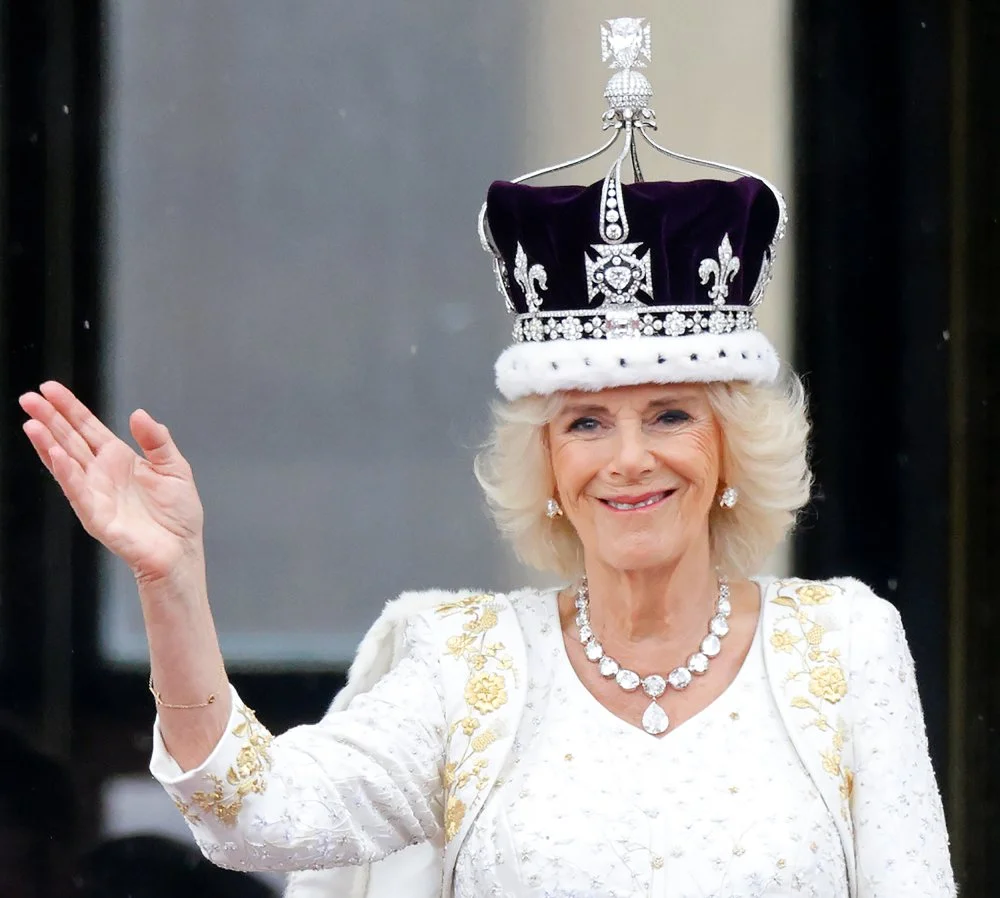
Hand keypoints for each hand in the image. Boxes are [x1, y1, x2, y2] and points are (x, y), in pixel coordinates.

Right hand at [19, 381, 205, 583]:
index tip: (50, 388)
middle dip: (50, 419)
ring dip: (48, 443)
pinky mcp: (96, 516)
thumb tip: (138, 413)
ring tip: (32, 422)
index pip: (88, 428)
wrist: (180, 552)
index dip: (70, 408)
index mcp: (119, 459)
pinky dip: (66, 472)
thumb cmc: (178, 516)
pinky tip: (55, 454)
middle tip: (29, 397)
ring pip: (66, 463)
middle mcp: (102, 474)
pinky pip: (77, 491)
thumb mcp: (174, 468)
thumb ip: (157, 440)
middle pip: (70, 440)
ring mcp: (95, 494)